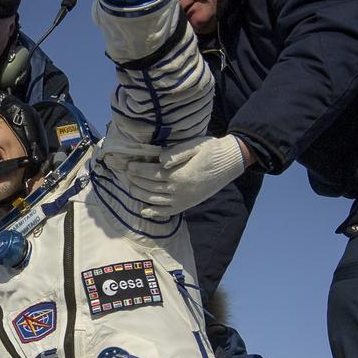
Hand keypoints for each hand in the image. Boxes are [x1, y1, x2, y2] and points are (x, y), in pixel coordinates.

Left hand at [126, 134, 247, 217]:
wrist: (230, 162)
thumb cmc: (212, 149)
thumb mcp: (195, 145)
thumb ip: (177, 152)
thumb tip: (159, 160)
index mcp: (180, 174)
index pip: (152, 174)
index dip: (139, 170)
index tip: (129, 165)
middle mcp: (180, 190)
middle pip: (151, 187)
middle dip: (136, 181)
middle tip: (126, 175)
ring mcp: (183, 200)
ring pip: (155, 200)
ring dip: (141, 195)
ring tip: (131, 188)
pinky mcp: (187, 204)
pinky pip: (167, 212)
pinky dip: (154, 212)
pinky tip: (144, 210)